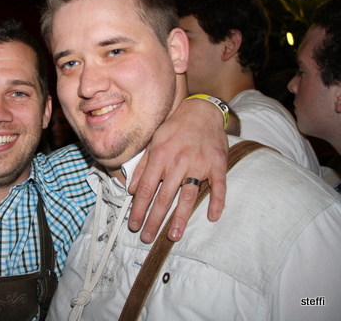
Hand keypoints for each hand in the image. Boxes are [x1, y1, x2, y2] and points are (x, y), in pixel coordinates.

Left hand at [127, 98, 227, 242]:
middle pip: (163, 197)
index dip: (138, 209)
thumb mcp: (153, 141)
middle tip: (147, 237)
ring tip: (173, 236)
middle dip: (154, 219)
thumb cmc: (174, 127)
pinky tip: (212, 216)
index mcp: (160, 157)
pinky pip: (218, 186)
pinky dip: (217, 201)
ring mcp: (199, 164)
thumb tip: (130, 188)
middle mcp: (177, 162)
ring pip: (187, 195)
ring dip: (180, 217)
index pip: (146, 189)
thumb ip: (142, 166)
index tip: (133, 224)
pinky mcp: (217, 164)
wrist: (202, 111)